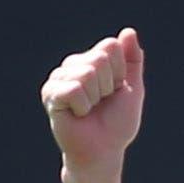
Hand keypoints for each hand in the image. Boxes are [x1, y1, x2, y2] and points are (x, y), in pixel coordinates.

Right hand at [43, 28, 145, 172]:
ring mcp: (59, 78)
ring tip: (89, 109)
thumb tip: (129, 31)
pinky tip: (78, 114)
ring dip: (96, 97)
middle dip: (108, 85)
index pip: (110, 47)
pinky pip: (74, 89)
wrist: (103, 151)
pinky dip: (83, 106)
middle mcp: (72, 66)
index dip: (120, 73)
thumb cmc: (116, 124)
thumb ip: (132, 60)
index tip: (114, 92)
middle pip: (99, 58)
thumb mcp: (132, 89)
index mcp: (91, 61)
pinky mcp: (50, 94)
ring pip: (87, 73)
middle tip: (101, 103)